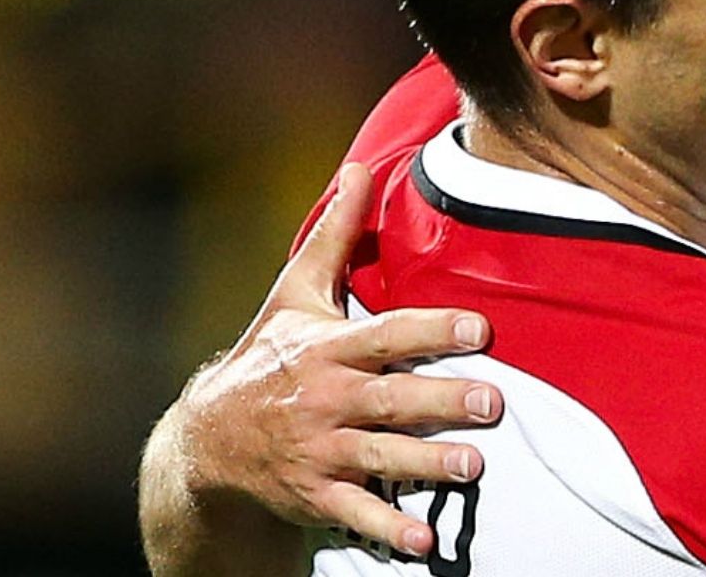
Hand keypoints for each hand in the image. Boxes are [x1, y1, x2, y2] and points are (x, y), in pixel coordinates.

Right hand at [172, 164, 502, 555]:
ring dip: (428, 465)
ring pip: (381, 458)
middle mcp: (325, 400)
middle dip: (443, 402)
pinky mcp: (317, 494)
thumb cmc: (269, 355)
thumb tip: (362, 167)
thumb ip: (337, 234)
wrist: (209, 441)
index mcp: (328, 349)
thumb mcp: (296, 293)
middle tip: (495, 403)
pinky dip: (389, 530)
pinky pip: (357, 514)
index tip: (478, 330)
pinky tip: (425, 543)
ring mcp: (321, 451)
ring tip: (476, 468)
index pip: (386, 336)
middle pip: (391, 400)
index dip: (431, 332)